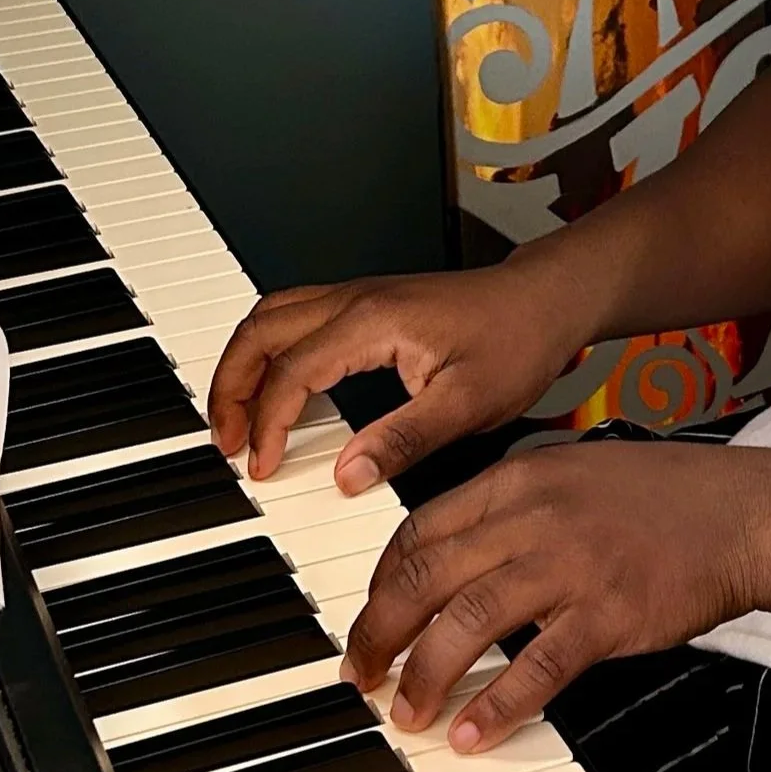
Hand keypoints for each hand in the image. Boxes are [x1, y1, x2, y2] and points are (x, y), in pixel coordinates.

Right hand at [208, 254, 594, 490]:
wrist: (544, 301)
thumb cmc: (514, 341)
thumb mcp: (466, 404)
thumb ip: (402, 440)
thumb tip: (347, 475)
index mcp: (372, 321)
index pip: (291, 372)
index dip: (269, 425)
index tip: (265, 467)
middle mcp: (355, 299)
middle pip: (259, 331)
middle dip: (230, 387)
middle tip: (227, 443)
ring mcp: (358, 296)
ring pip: (270, 316)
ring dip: (243, 364)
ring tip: (239, 420)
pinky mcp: (367, 304)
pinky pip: (293, 317)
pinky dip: (268, 351)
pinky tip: (276, 387)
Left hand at [344, 441, 770, 751]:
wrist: (739, 512)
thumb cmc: (659, 497)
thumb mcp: (570, 474)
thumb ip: (510, 507)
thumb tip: (449, 556)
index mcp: (518, 479)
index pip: (419, 530)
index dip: (380, 584)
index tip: (366, 621)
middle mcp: (533, 517)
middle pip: (426, 576)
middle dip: (378, 633)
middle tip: (359, 676)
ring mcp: (569, 565)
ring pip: (467, 622)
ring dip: (424, 675)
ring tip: (405, 714)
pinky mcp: (607, 614)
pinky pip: (536, 667)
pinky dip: (496, 705)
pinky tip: (471, 734)